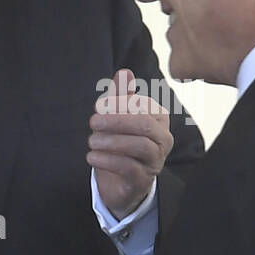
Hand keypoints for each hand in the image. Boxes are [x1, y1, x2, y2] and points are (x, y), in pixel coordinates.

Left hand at [89, 68, 172, 218]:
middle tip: (92, 122)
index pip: (144, 105)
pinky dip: (107, 160)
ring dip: (111, 141)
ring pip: (139, 146)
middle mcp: (163, 139)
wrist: (118, 182)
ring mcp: (156, 161)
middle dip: (116, 121)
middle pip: (144, 125)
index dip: (120, 103)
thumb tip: (125, 73)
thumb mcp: (117, 117)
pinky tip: (91, 156)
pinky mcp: (142, 180)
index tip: (99, 106)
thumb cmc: (119, 143)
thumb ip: (120, 96)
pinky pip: (129, 167)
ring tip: (91, 141)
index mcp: (159, 119)